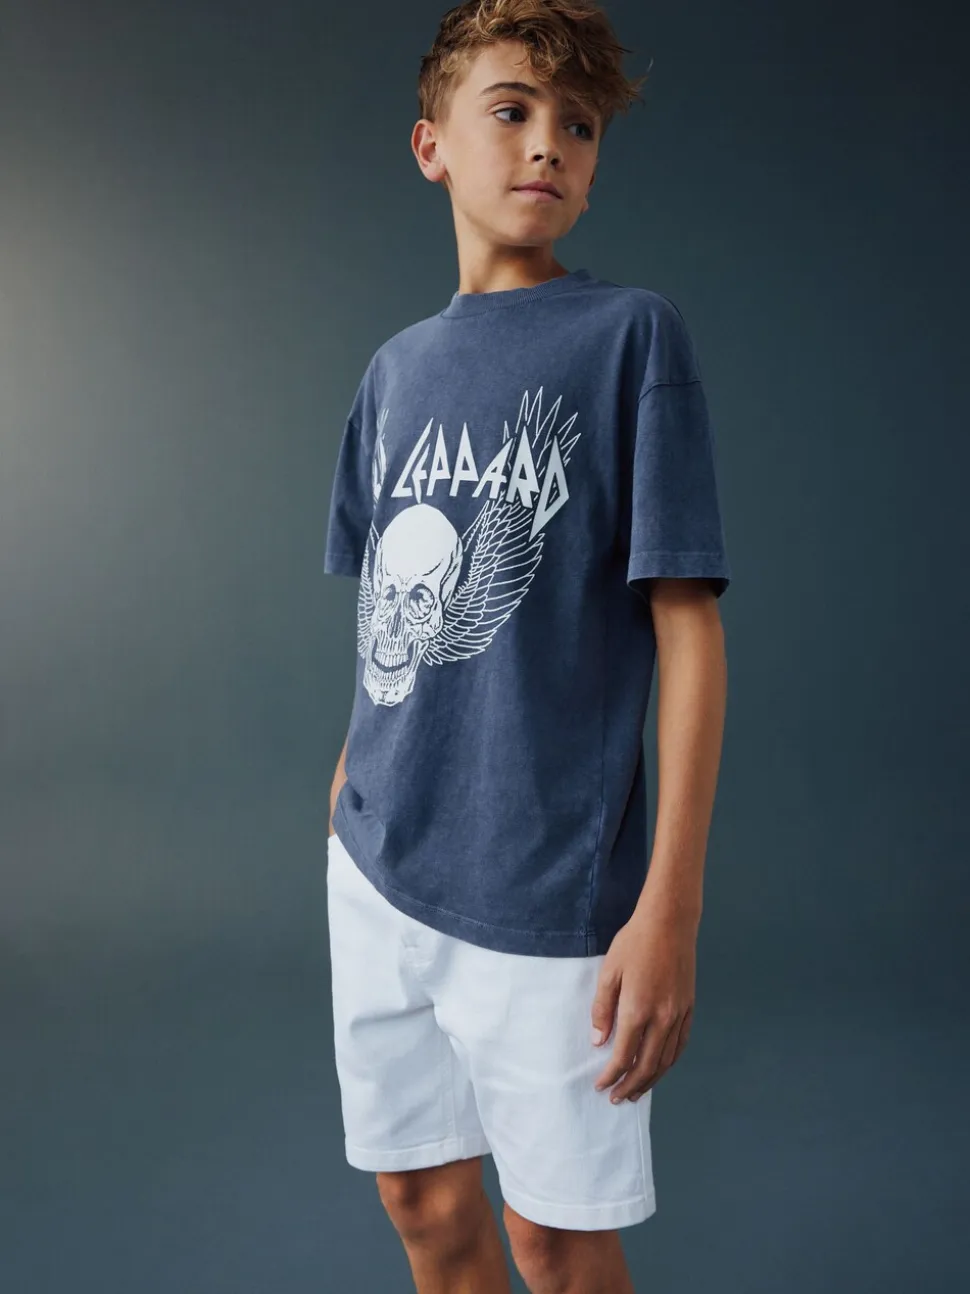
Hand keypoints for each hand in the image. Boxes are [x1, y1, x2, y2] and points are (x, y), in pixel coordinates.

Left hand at [590, 897, 697, 1102]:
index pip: (624, 1055)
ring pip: (666, 1060)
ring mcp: (678, 1015)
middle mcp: (662, 1018)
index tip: (600, 1086)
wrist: (670, 923)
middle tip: (617, 1097)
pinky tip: (659, 1068)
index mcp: (638, 1010)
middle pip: (647, 1066)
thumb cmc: (634, 943)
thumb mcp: (609, 972)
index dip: (612, 1075)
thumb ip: (603, 1009)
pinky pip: (680, 1045)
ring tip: (636, 1091)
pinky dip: (669, 1062)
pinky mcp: (689, 1008)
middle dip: (630, 1086)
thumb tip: (600, 1042)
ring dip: (651, 1080)